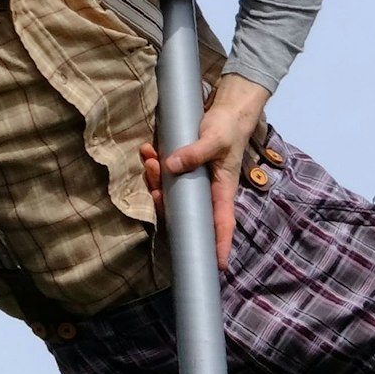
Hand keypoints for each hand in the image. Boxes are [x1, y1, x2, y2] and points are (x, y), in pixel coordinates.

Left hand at [140, 74, 271, 270]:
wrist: (224, 108)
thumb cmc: (227, 128)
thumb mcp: (215, 139)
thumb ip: (195, 153)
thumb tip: (172, 165)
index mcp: (221, 190)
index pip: (222, 223)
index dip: (220, 245)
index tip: (218, 266)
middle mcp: (205, 190)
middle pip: (183, 210)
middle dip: (164, 204)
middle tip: (153, 191)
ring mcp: (191, 179)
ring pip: (168, 191)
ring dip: (154, 179)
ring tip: (149, 160)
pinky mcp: (180, 165)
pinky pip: (162, 172)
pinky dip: (152, 163)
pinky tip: (146, 149)